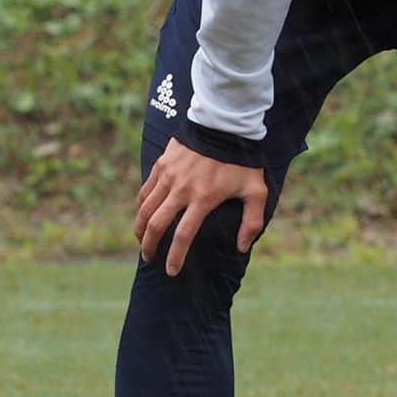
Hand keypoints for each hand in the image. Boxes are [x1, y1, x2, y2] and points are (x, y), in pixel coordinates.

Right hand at [134, 137, 267, 276]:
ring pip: (145, 208)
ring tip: (141, 239)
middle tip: (149, 257)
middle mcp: (181, 189)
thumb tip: (242, 248)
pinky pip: (145, 190)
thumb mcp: (256, 190)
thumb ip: (252, 221)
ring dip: (140, 228)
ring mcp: (169, 176)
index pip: (183, 236)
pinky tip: (143, 213)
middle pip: (155, 225)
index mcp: (203, 198)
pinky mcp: (163, 164)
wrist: (226, 125)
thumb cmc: (243, 160)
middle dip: (148, 246)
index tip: (171, 271)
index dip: (175, 257)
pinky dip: (141, 205)